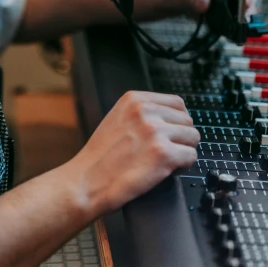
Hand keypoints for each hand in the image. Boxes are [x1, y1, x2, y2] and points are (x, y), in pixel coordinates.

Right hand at [71, 91, 198, 214]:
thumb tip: (170, 116)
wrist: (87, 180)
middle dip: (181, 137)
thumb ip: (142, 112)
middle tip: (166, 150)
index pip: (177, 102)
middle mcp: (146, 111)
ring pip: (193, 137)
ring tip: (166, 160)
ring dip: (184, 150)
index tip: (170, 132)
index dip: (177, 121)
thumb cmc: (101, 156)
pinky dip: (184, 166)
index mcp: (134, 99)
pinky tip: (167, 170)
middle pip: (187, 120)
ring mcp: (155, 131)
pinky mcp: (164, 154)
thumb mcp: (117, 118)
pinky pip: (191, 156)